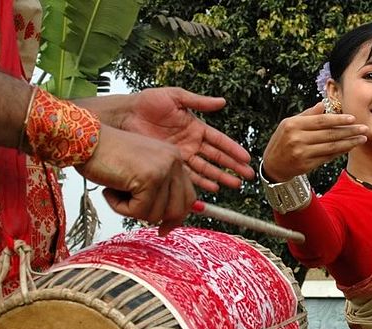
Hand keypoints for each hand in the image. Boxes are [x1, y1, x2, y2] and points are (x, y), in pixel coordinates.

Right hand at [75, 125, 195, 235]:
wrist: (84, 140)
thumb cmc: (106, 155)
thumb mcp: (140, 171)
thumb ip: (158, 190)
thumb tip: (168, 220)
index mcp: (174, 158)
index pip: (188, 197)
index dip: (176, 217)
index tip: (164, 228)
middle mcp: (174, 161)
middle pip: (177, 209)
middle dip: (154, 217)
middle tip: (133, 211)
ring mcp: (163, 169)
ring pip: (156, 214)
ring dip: (131, 210)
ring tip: (116, 190)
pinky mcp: (149, 178)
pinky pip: (139, 211)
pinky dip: (120, 207)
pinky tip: (110, 190)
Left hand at [120, 87, 253, 191]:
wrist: (125, 116)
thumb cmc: (147, 103)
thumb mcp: (176, 97)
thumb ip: (199, 101)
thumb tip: (222, 102)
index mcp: (195, 127)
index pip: (219, 140)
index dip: (233, 149)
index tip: (246, 158)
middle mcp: (191, 143)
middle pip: (217, 157)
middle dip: (232, 167)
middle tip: (247, 176)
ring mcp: (181, 155)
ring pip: (206, 169)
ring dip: (221, 177)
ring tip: (235, 185)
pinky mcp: (170, 164)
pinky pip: (189, 175)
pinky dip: (201, 182)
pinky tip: (213, 189)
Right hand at [262, 102, 367, 181]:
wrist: (272, 165)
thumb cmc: (282, 141)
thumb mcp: (288, 124)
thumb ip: (307, 115)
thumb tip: (322, 104)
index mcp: (293, 125)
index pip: (321, 121)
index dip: (338, 120)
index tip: (353, 118)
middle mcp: (297, 139)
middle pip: (329, 134)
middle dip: (349, 131)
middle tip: (364, 128)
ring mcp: (302, 153)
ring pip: (331, 147)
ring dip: (349, 143)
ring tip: (362, 139)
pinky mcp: (306, 165)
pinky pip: (327, 157)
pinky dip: (340, 152)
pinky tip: (350, 147)